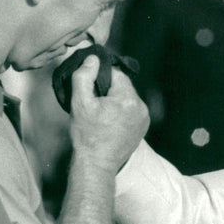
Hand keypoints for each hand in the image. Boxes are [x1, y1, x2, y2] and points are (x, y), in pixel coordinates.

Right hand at [69, 55, 148, 172]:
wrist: (96, 164)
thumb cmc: (86, 135)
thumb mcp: (79, 102)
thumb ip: (84, 76)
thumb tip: (93, 59)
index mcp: (128, 99)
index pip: (116, 74)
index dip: (101, 78)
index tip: (91, 90)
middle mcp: (141, 107)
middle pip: (123, 86)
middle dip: (109, 90)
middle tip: (94, 103)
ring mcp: (144, 118)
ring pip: (127, 98)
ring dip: (115, 101)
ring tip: (101, 114)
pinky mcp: (143, 128)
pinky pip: (131, 110)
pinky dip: (121, 112)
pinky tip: (109, 122)